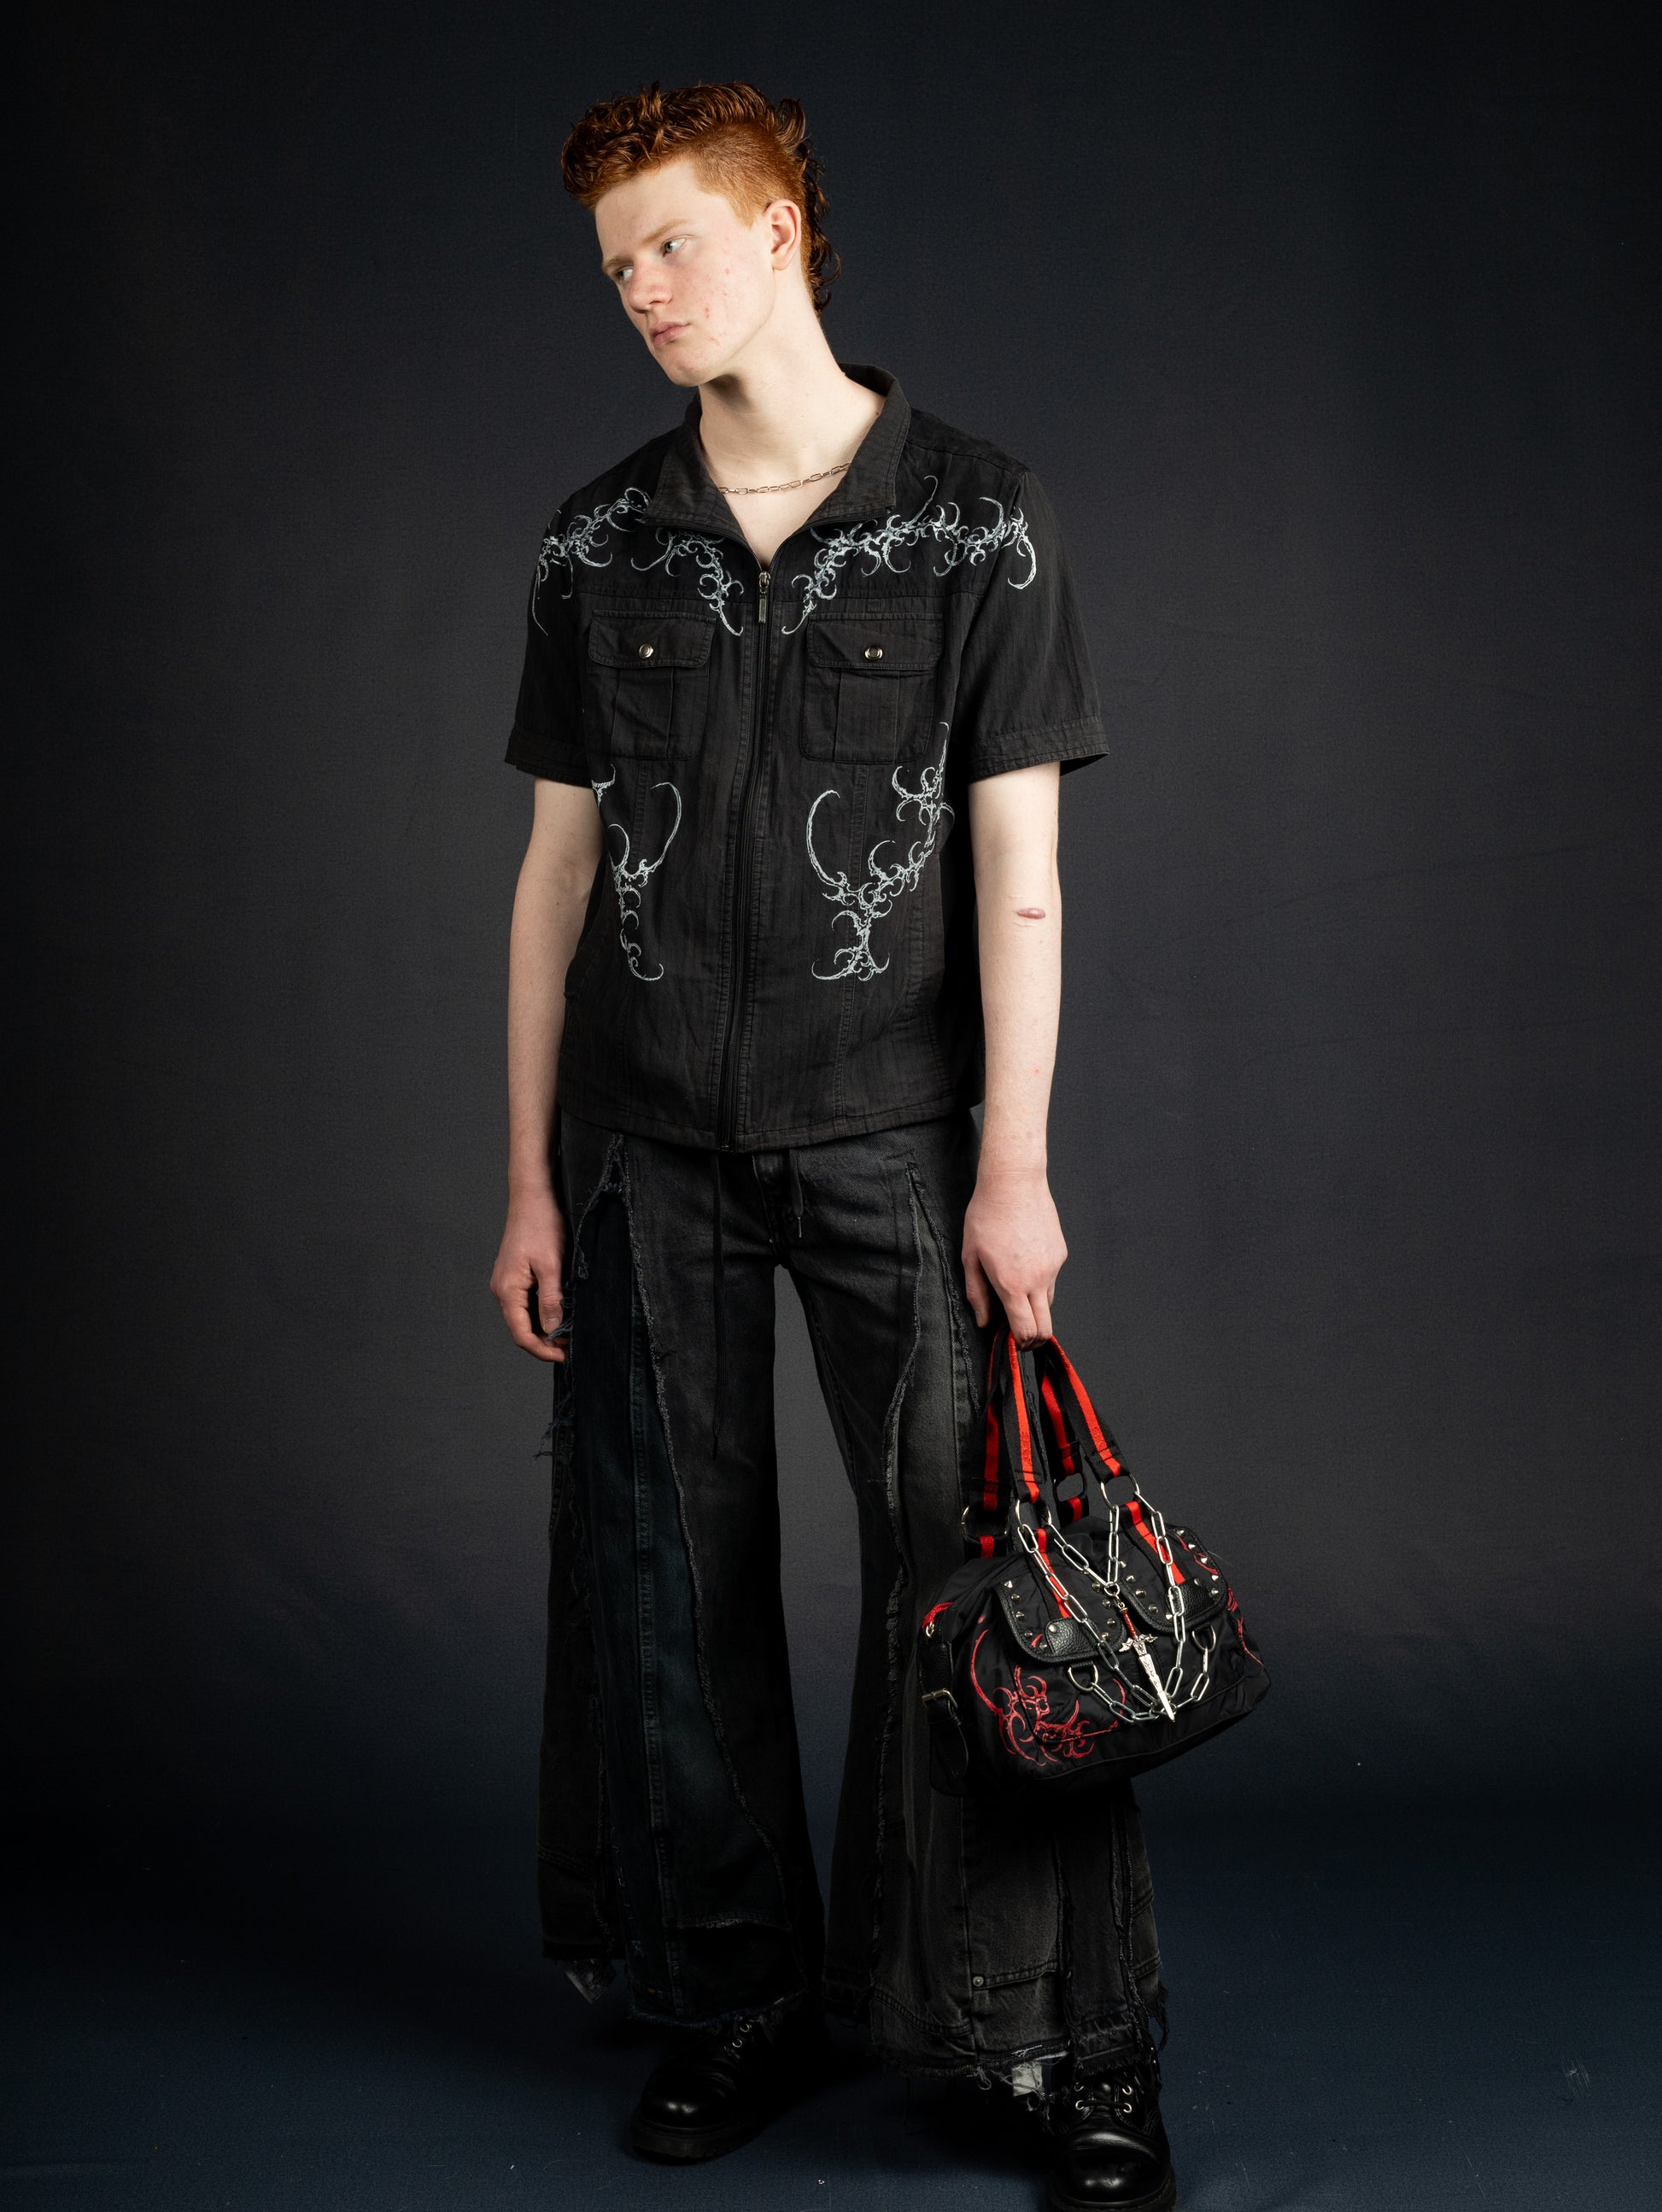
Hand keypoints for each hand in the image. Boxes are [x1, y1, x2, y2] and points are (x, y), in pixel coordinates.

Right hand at [490, 1187, 568, 1361]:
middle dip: (545, 1342)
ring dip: (545, 1327)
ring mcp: (508, 1282)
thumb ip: (551, 1299)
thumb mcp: (551, 1265)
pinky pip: (527, 1302)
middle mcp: (502, 1289)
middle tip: (572, 1346)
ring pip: (525, 1316)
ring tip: (569, 1332)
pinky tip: (561, 1312)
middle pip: (522, 1328)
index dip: (543, 1350)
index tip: (565, 1356)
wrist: (533, 1196)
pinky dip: (543, 1312)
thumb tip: (552, 1330)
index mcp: (507, 1290)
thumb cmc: (541, 1224)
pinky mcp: (516, 1275)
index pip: (521, 1334)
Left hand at [961, 1163, 1066, 1344]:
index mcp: (1012, 1284)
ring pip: (1048, 1301)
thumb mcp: (970, 1256)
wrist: (1014, 1183)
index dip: (1020, 1343)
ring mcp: (1053, 1266)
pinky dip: (1040, 1280)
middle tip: (1018, 1333)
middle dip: (1033, 1337)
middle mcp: (1038, 1279)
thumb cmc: (986, 1216)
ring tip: (1015, 1286)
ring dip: (1035, 1305)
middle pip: (1046, 1326)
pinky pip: (1052, 1277)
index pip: (1026, 1330)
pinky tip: (1024, 1260)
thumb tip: (985, 1322)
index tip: (1011, 1343)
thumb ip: (977, 1294)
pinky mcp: (1061, 1253)